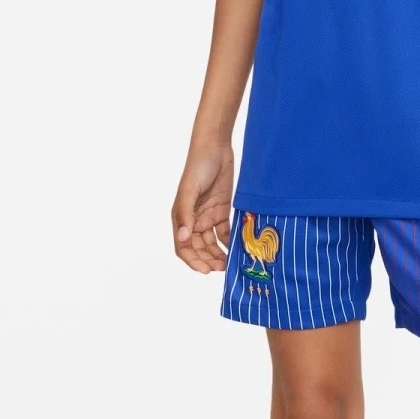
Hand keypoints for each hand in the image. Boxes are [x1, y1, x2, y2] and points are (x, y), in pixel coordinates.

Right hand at [171, 142, 233, 273]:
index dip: (193, 261)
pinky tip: (237, 249)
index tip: (205, 270)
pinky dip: (229, 242)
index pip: (184, 247)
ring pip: (212, 243)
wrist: (216, 148)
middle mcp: (194, 220)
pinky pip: (225, 232)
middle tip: (222, 268)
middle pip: (199, 248)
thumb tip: (182, 238)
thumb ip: (185, 215)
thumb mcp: (190, 190)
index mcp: (181, 217)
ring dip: (219, 255)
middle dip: (208, 261)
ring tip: (229, 263)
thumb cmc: (198, 167)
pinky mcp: (222, 211)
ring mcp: (208, 216)